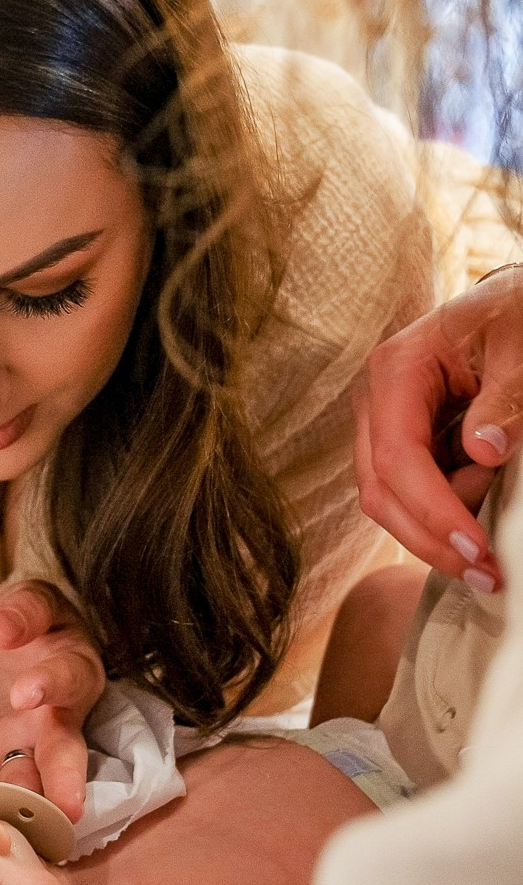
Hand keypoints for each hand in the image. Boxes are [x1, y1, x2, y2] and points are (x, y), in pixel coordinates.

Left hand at [0, 582, 104, 821]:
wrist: (4, 644)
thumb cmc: (33, 621)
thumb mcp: (33, 600)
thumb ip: (23, 610)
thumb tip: (1, 631)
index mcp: (75, 673)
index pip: (67, 680)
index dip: (48, 686)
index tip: (22, 693)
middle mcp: (57, 719)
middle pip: (64, 755)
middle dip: (64, 782)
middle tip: (67, 809)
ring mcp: (21, 745)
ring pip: (28, 779)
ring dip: (20, 802)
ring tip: (15, 824)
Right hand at [355, 266, 522, 587]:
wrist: (512, 307)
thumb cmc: (516, 317)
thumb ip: (506, 400)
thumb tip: (483, 453)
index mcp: (395, 369)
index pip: (398, 458)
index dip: (434, 511)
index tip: (478, 550)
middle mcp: (376, 403)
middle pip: (380, 493)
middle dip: (430, 541)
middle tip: (488, 576)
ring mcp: (384, 427)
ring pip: (390, 504)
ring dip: (439, 530)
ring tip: (494, 518)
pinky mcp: (402, 447)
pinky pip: (412, 496)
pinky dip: (446, 516)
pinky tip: (482, 511)